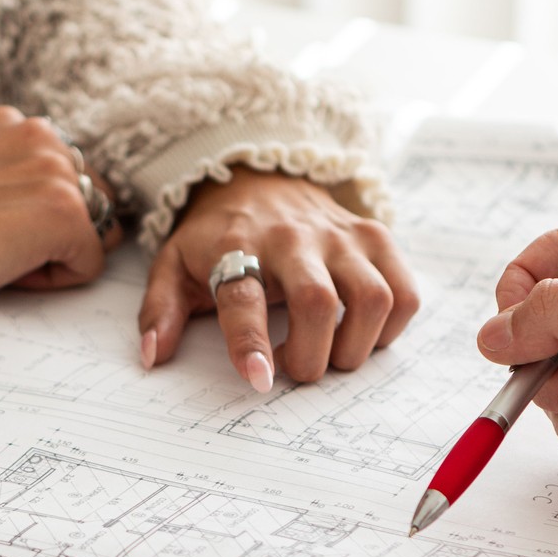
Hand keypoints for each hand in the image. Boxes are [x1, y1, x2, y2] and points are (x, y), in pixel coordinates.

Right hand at [0, 107, 120, 324]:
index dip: (29, 218)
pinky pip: (89, 266)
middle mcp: (42, 136)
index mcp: (14, 124)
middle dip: (52, 234)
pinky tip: (1, 269)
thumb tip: (40, 209)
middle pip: (90, 204)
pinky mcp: (65, 214)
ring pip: (91, 235)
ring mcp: (57, 173)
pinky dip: (50, 282)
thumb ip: (4, 175)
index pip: (63, 178)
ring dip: (50, 255)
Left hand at [139, 169, 419, 388]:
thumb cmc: (216, 236)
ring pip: (372, 300)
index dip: (252, 344)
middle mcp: (293, 238)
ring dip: (355, 346)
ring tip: (330, 353)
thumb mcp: (173, 264)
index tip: (260, 379)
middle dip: (312, 357)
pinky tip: (362, 333)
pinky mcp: (376, 237)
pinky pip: (404, 292)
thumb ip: (159, 311)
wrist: (258, 176)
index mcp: (237, 245)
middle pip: (318, 303)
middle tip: (296, 369)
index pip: (244, 297)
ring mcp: (341, 236)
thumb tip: (153, 357)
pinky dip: (391, 327)